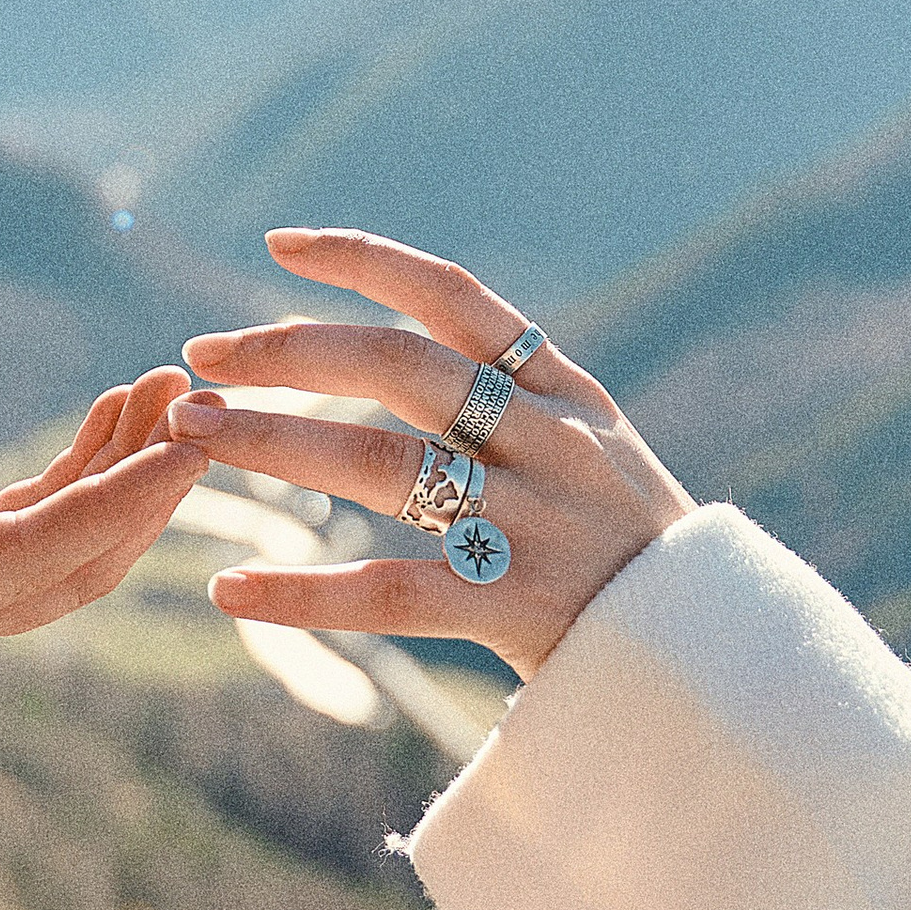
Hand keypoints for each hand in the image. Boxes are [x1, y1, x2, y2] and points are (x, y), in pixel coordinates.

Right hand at [0, 366, 200, 671]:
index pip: (16, 563)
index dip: (104, 510)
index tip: (180, 454)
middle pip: (66, 569)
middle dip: (145, 494)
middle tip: (206, 409)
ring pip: (66, 547)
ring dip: (128, 473)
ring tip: (174, 384)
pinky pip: (40, 521)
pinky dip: (89, 468)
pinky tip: (122, 407)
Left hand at [166, 231, 691, 679]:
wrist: (722, 664)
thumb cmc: (635, 553)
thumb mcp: (595, 448)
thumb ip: (514, 398)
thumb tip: (404, 340)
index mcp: (564, 392)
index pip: (452, 297)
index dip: (363, 259)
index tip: (277, 244)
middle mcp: (550, 443)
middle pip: (398, 367)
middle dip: (286, 351)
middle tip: (197, 357)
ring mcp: (534, 524)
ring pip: (380, 466)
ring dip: (272, 442)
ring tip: (187, 435)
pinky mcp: (517, 609)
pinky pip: (387, 592)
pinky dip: (302, 591)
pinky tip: (231, 590)